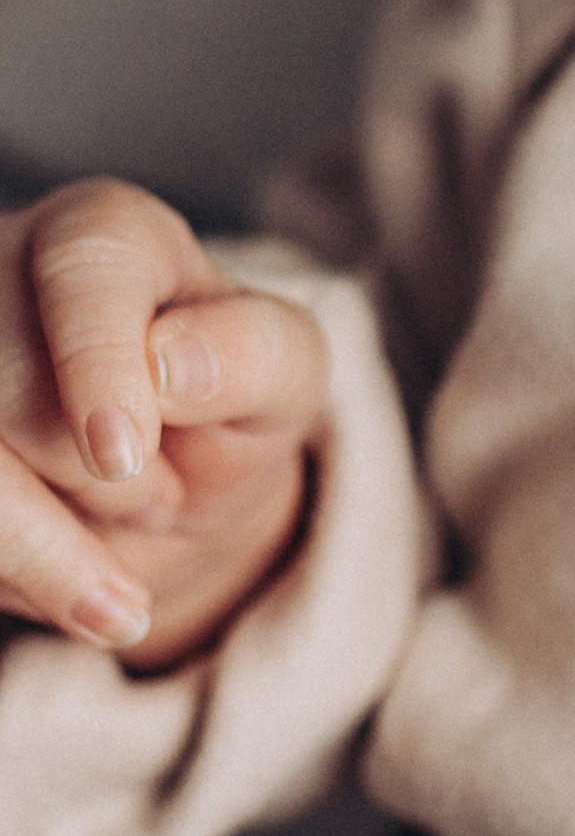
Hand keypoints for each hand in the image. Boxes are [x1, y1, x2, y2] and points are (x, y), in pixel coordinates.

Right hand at [0, 183, 329, 668]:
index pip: (87, 267)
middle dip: (89, 477)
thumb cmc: (224, 408)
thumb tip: (170, 367)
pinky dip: (13, 569)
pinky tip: (73, 600)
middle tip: (157, 500)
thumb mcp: (285, 379)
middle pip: (6, 377)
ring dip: (38, 540)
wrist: (165, 495)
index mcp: (104, 235)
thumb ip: (255, 356)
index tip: (121, 453)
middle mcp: (3, 272)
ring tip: (117, 585)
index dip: (98, 359)